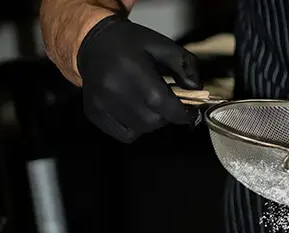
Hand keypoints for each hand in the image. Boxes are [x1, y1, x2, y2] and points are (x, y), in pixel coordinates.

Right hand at [77, 15, 201, 141]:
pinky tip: (135, 112)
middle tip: (167, 104)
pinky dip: (135, 128)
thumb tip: (197, 88)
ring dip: (151, 122)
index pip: (162, 103)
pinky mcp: (94, 112)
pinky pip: (124, 134)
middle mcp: (113, 88)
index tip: (191, 113)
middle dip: (167, 116)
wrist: (92, 42)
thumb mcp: (162, 45)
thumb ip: (184, 65)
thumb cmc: (131, 44)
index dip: (182, 113)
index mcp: (132, 70)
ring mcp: (101, 103)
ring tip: (149, 105)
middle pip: (153, 120)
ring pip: (140, 129)